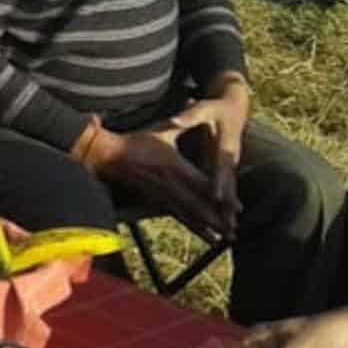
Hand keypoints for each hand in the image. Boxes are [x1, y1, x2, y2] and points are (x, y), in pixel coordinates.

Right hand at [94, 127, 230, 242]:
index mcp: (175, 166)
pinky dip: (192, 227)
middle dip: (217, 220)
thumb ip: (182, 123)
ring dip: (206, 229)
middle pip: (198, 206)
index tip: (237, 207)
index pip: (202, 185)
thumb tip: (197, 107)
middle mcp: (170, 184)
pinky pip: (178, 216)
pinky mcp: (156, 200)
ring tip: (223, 240)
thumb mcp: (162, 129)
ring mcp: (162, 195)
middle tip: (234, 232)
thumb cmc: (137, 141)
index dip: (221, 197)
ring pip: (188, 215)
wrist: (111, 156)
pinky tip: (204, 235)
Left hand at [168, 82, 249, 231]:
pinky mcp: (226, 173)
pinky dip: (222, 211)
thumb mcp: (205, 108)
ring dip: (227, 215)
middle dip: (227, 208)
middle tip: (228, 227)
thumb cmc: (217, 108)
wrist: (235, 108)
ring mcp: (230, 169)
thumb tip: (176, 119)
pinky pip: (224, 195)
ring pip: (228, 196)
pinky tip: (220, 227)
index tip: (216, 196)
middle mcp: (229, 160)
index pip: (221, 166)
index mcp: (224, 145)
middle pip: (228, 187)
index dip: (218, 182)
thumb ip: (191, 115)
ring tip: (228, 235)